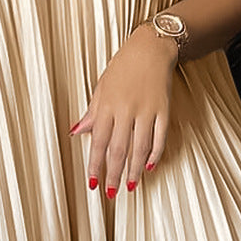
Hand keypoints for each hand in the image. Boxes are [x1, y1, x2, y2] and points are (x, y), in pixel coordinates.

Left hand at [70, 24, 175, 197]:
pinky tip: (150, 167)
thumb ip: (92, 112)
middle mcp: (125, 110)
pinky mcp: (163, 110)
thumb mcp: (101, 87)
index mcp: (106, 105)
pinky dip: (155, 153)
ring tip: (130, 186)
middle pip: (118, 149)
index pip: (98, 142)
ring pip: (139, 147)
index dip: (95, 165)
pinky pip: (159, 137)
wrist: (150, 48)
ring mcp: (146, 111)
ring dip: (134, 170)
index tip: (93, 182)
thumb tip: (77, 132)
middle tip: (110, 192)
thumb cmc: (122, 67)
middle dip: (113, 173)